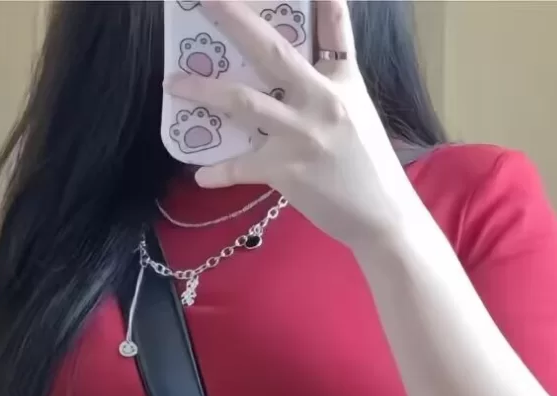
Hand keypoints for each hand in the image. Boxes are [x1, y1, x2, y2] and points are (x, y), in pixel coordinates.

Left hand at [165, 0, 421, 250]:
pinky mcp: (287, 170)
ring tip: (174, 83)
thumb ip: (331, 82)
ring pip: (244, 102)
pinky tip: (200, 174)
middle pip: (272, 51)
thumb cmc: (368, 164)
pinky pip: (241, 167)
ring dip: (204, 91)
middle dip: (236, 20)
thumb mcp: (357, 110)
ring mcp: (302, 134)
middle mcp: (321, 98)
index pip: (333, 23)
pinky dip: (218, 171)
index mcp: (343, 78)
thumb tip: (302, 67)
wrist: (382, 215)